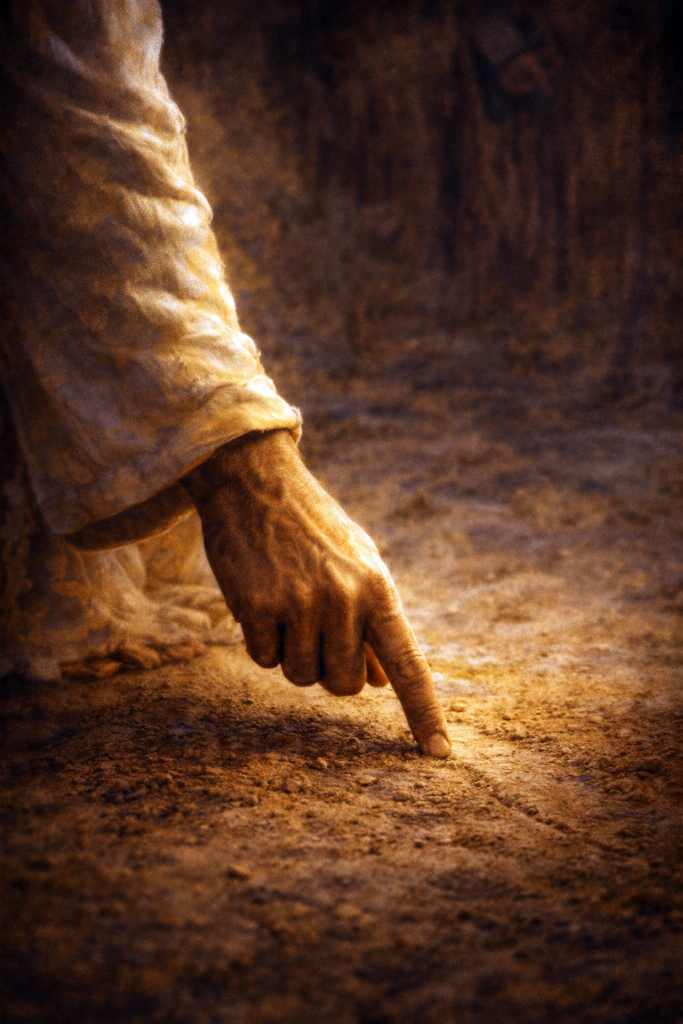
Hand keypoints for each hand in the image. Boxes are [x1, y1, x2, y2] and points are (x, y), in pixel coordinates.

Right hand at [183, 430, 449, 757]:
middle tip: (313, 629)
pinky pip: (262, 659)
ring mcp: (301, 604)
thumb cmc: (312, 528)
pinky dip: (259, 640)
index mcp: (378, 590)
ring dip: (291, 653)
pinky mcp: (258, 606)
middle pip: (343, 686)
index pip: (409, 665)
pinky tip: (259, 598)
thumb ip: (372, 622)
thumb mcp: (356, 565)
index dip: (424, 714)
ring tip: (285, 604)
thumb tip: (382, 683)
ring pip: (302, 677)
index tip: (440, 755)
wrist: (255, 481)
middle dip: (328, 669)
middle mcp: (345, 599)